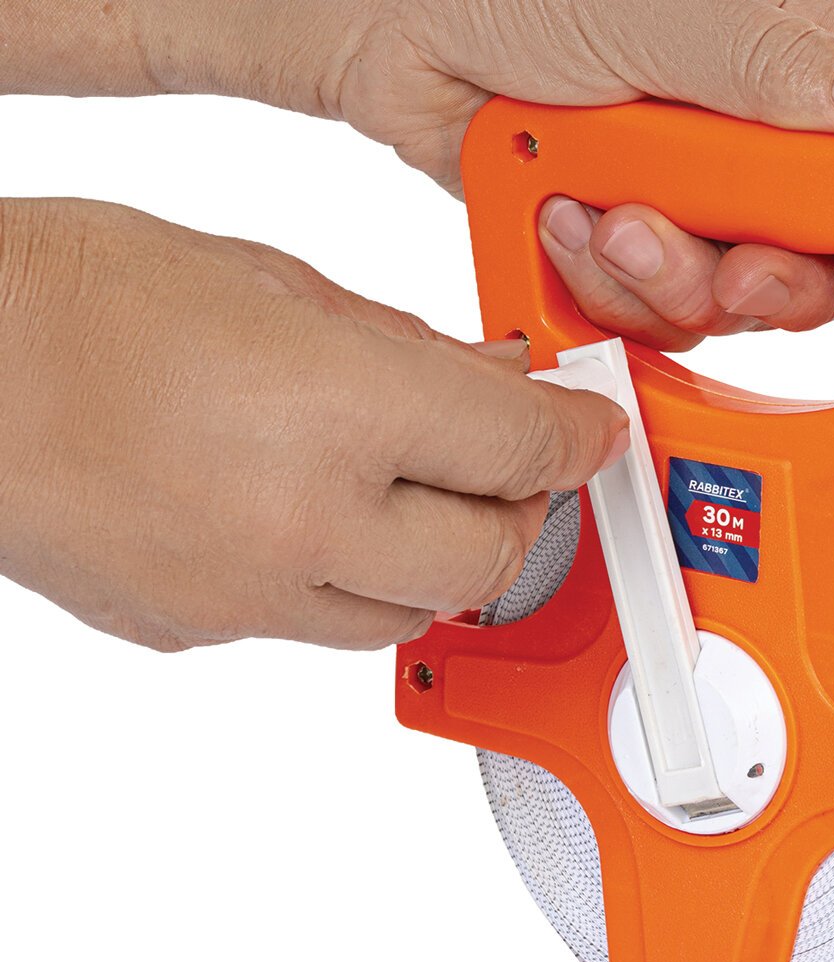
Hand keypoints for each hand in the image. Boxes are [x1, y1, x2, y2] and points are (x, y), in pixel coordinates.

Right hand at [0, 199, 625, 651]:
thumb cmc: (72, 302)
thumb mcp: (265, 280)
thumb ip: (401, 345)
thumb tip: (490, 375)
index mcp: (331, 412)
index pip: (518, 452)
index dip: (572, 438)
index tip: (584, 431)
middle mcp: (301, 523)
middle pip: (488, 560)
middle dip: (514, 513)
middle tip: (500, 470)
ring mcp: (250, 595)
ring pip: (411, 615)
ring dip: (432, 561)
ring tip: (395, 496)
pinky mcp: (204, 633)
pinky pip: (318, 628)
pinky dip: (341, 584)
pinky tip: (303, 522)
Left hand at [155, 0, 833, 348]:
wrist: (395, 22)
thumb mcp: (663, 12)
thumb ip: (772, 63)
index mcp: (799, 65)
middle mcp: (756, 139)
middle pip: (814, 262)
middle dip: (761, 279)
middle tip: (726, 268)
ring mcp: (691, 196)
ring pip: (725, 299)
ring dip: (665, 280)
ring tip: (610, 221)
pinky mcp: (629, 240)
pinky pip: (648, 311)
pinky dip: (605, 285)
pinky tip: (568, 223)